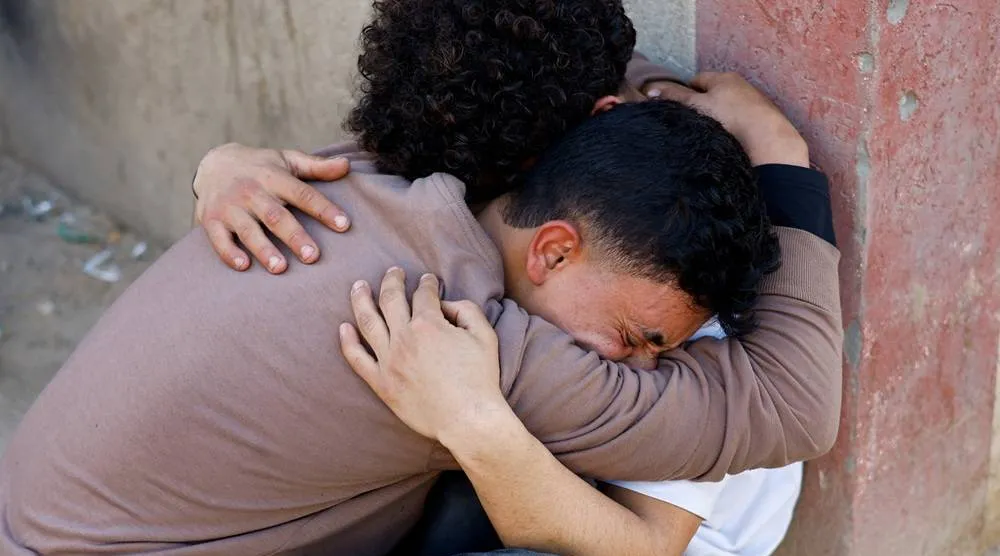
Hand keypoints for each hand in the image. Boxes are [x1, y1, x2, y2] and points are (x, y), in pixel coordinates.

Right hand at [193, 143, 351, 272]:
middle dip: (294, 236)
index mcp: (274, 177)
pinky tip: (243, 266)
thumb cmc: (260, 167)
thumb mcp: (287, 160)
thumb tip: (347, 165)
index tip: (344, 225)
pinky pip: (218, 239)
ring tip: (280, 268)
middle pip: (275, 215)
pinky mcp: (211, 220)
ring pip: (248, 230)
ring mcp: (230, 207)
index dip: (323, 209)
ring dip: (263, 249)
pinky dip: (229, 252)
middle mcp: (251, 191)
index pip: (302, 193)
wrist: (213, 164)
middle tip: (313, 256)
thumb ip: (316, 166)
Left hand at [339, 268, 508, 444]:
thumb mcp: (485, 335)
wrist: (468, 419)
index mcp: (429, 324)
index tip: (428, 281)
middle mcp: (404, 338)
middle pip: (390, 298)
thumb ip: (466, 310)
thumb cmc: (480, 379)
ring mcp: (389, 361)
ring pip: (367, 321)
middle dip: (392, 280)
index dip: (427, 283)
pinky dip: (347, 341)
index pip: (423, 294)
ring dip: (360, 299)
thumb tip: (446, 305)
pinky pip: (357, 359)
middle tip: (393, 272)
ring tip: (358, 286)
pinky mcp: (381, 383)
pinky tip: (343, 327)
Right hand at [645, 73, 808, 167]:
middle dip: (701, 107)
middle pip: (712, 94)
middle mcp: (740, 85)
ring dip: (716, 119)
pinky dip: (731, 129)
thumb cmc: (731, 119)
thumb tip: (650, 91)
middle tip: (693, 124)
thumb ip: (675, 98)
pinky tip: (728, 141)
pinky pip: (738, 121)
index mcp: (724, 77)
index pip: (696, 81)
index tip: (679, 111)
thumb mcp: (697, 106)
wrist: (768, 141)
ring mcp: (752, 102)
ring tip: (710, 135)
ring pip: (725, 109)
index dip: (685, 95)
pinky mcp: (760, 120)